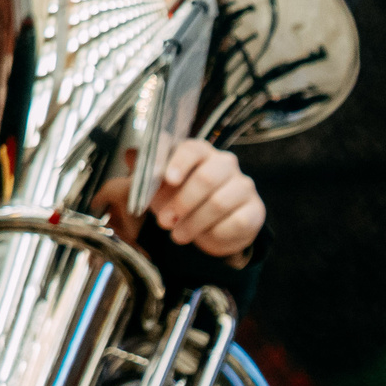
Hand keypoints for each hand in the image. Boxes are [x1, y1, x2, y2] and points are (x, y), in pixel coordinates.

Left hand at [147, 140, 263, 261]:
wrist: (212, 227)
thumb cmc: (183, 199)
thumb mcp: (159, 186)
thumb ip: (145, 169)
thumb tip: (130, 154)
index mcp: (200, 152)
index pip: (192, 149)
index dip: (179, 163)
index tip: (168, 179)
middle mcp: (225, 164)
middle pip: (206, 178)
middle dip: (181, 203)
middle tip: (165, 221)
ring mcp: (243, 185)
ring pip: (219, 203)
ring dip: (194, 222)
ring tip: (178, 235)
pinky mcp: (255, 209)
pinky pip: (236, 222)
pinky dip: (215, 233)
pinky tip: (205, 236)